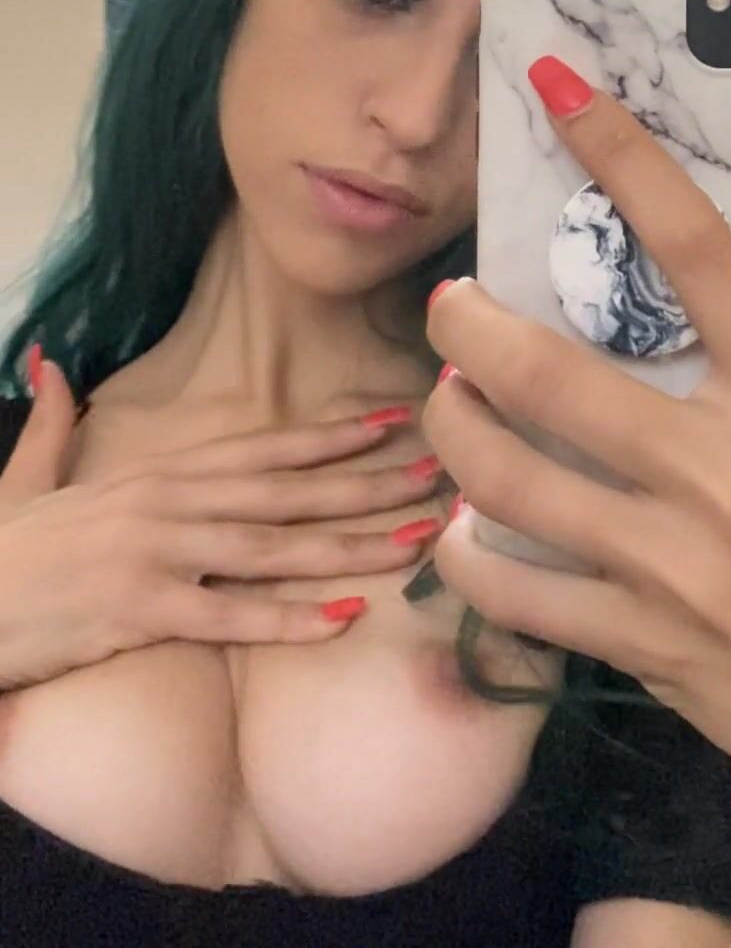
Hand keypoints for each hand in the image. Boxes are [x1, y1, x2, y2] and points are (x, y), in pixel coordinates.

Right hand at [0, 362, 442, 689]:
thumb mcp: (29, 474)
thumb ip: (53, 419)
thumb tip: (48, 362)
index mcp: (156, 474)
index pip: (263, 448)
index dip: (333, 435)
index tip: (396, 420)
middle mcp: (167, 504)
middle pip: (287, 493)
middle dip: (367, 484)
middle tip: (439, 476)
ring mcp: (156, 554)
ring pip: (273, 547)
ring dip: (351, 544)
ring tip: (416, 540)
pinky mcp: (139, 610)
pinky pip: (228, 614)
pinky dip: (288, 617)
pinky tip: (344, 617)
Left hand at [425, 58, 730, 907]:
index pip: (699, 251)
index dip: (625, 158)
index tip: (563, 91)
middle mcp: (726, 469)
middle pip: (557, 372)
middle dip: (475, 324)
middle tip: (449, 303)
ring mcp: (674, 562)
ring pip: (510, 477)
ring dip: (452, 428)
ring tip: (443, 402)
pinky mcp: (641, 641)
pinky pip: (518, 589)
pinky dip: (474, 552)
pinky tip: (466, 528)